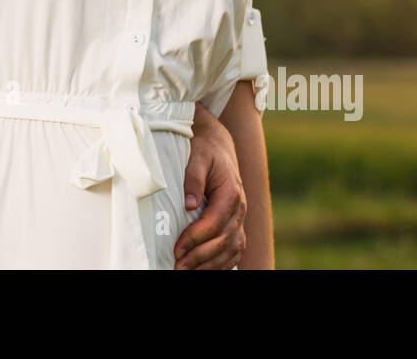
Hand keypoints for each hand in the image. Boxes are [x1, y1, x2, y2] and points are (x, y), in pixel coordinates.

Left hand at [174, 102, 247, 268]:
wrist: (217, 145)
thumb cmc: (204, 150)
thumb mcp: (197, 157)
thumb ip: (193, 178)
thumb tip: (189, 204)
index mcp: (231, 192)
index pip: (215, 223)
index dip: (195, 238)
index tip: (177, 248)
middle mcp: (240, 208)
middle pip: (224, 241)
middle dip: (200, 257)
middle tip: (178, 266)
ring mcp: (240, 218)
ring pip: (232, 249)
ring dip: (211, 264)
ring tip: (188, 271)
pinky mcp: (236, 224)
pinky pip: (235, 250)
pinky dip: (223, 264)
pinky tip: (205, 270)